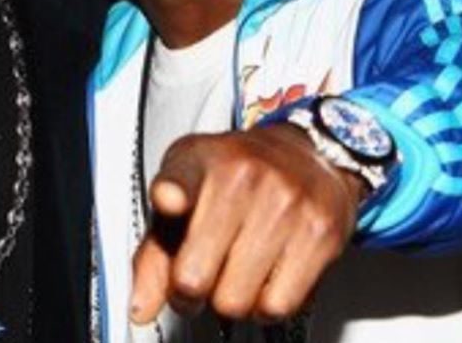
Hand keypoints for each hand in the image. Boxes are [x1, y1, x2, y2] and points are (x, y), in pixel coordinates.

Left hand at [130, 124, 362, 325]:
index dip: (170, 195)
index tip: (170, 201)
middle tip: (197, 280)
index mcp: (200, 161)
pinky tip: (262, 280)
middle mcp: (243, 178)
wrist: (306, 154)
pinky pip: (278, 306)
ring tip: (233, 275)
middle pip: (195, 277)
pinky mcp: (320, 235)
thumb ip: (155, 249)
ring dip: (229, 301)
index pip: (178, 178)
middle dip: (190, 293)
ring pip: (236, 301)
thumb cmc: (236, 176)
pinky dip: (265, 306)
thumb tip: (142, 307)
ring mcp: (285, 205)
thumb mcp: (184, 193)